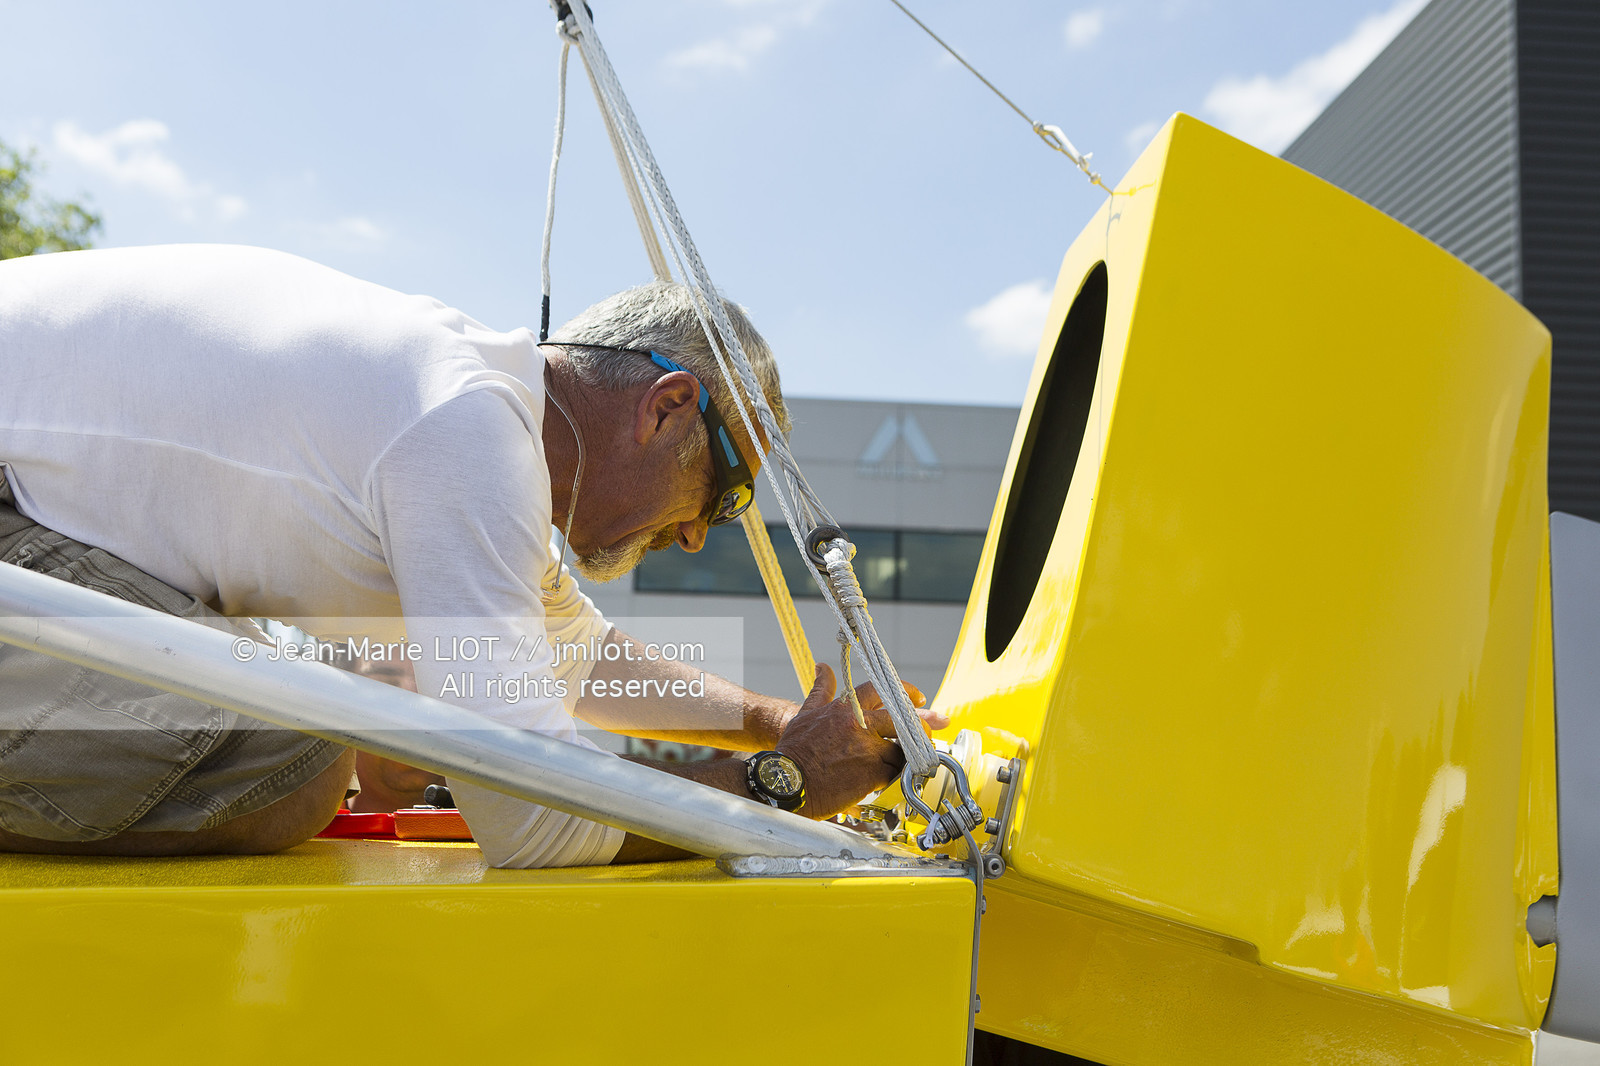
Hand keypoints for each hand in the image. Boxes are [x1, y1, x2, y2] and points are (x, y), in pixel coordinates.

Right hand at [776, 663, 948, 819]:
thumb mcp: (805, 713)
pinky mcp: (872, 773)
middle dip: (920, 723)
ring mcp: (868, 748)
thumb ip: (821, 690)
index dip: (905, 691)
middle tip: (931, 729)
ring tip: (906, 759)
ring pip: (902, 747)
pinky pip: (896, 771)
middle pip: (901, 717)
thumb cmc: (793, 751)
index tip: (918, 698)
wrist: (785, 783)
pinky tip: (890, 778)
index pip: (882, 689)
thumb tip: (822, 667)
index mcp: (845, 707)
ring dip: (906, 754)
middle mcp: (859, 724)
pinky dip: (896, 775)